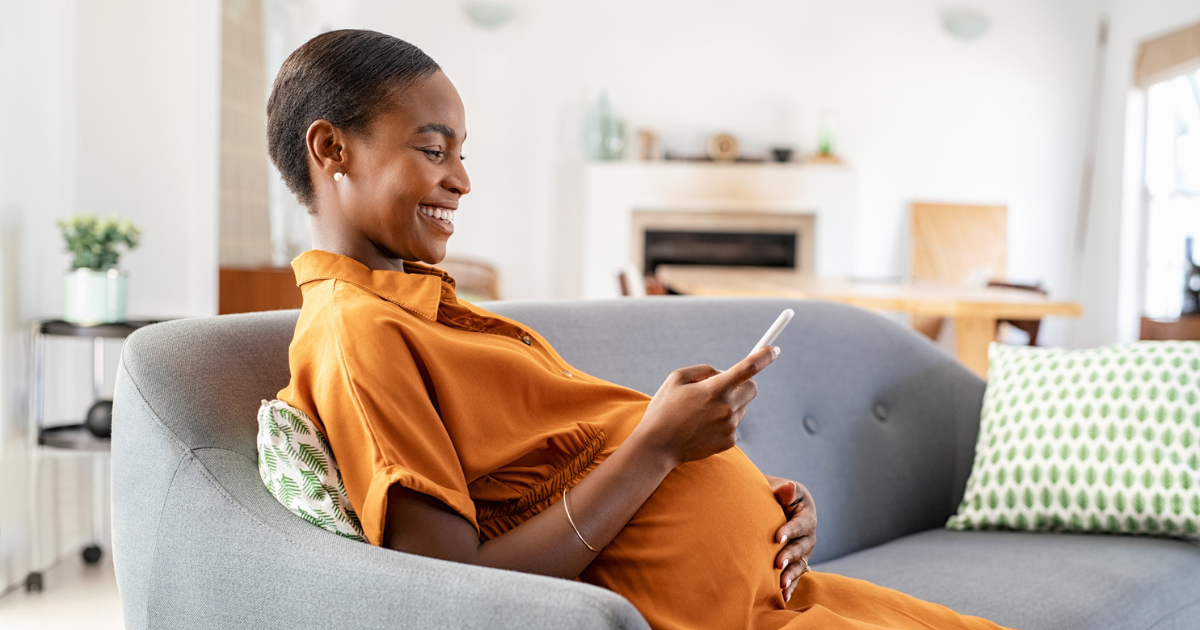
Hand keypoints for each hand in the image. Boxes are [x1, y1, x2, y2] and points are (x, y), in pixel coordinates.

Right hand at [634, 347, 778, 465]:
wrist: (657, 447)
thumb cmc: (664, 409)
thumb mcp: (676, 379)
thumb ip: (704, 371)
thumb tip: (724, 373)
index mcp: (714, 389)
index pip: (748, 368)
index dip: (764, 356)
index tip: (774, 350)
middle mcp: (727, 408)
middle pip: (752, 388)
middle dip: (744, 382)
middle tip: (727, 384)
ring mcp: (730, 426)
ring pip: (742, 406)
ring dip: (730, 403)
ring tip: (702, 412)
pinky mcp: (729, 441)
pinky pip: (734, 424)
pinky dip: (723, 421)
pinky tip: (703, 426)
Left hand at [766, 475, 816, 602]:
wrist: (777, 505)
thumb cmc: (777, 494)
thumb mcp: (781, 489)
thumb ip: (784, 490)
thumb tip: (789, 488)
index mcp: (806, 515)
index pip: (800, 524)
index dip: (790, 531)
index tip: (776, 537)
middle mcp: (809, 535)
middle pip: (802, 547)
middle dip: (790, 556)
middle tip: (777, 564)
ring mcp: (805, 550)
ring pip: (801, 564)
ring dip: (791, 575)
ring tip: (781, 585)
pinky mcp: (798, 561)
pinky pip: (797, 575)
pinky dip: (791, 586)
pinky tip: (783, 597)